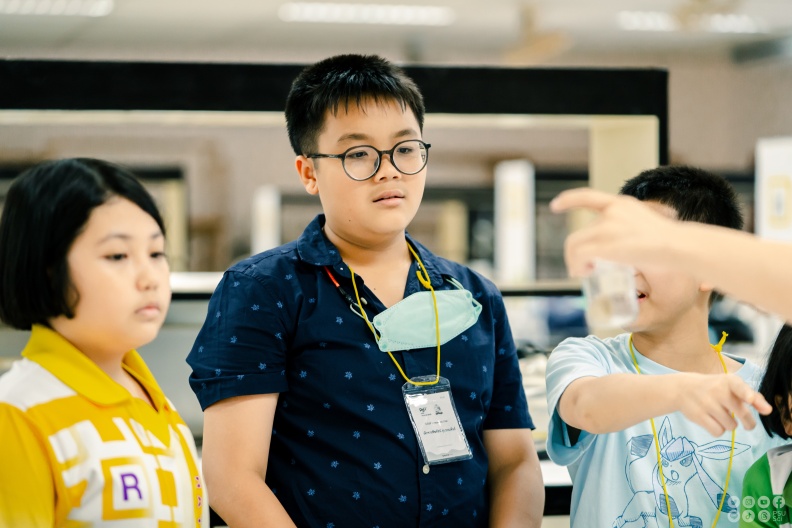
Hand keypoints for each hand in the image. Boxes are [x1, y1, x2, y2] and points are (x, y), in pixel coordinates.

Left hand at [549, 188, 680, 276]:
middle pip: (579, 234)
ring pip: (574, 245)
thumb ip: (632, 231)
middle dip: (575, 252)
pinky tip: (584, 273)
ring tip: (582, 273)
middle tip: (583, 269)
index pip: (589, 197)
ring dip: (574, 261)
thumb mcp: (648, 228)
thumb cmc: (671, 244)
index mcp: (623, 205)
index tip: (555, 205)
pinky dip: (577, 265)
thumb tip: (627, 249)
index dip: (570, 200)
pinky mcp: (604, 244)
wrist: (679, 246)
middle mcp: (611, 212)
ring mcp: (607, 227)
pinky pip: (579, 255)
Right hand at [675, 373, 771, 435]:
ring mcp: (706, 403)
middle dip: (748, 422)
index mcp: (728, 381)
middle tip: (747, 424)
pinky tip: (712, 421)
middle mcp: (717, 390)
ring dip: (729, 424)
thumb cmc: (713, 388)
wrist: (682, 388)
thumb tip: (768, 411)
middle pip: (742, 414)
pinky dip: (718, 430)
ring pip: (731, 426)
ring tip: (720, 415)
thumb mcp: (731, 387)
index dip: (746, 393)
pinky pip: (718, 432)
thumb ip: (753, 396)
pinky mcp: (698, 416)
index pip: (738, 386)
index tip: (750, 399)